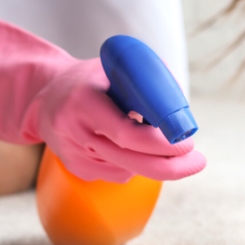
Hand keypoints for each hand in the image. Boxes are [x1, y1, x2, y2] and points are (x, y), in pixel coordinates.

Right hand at [0, 17, 204, 182]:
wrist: (45, 97)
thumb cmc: (90, 80)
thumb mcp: (113, 69)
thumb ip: (144, 86)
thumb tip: (181, 111)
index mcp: (84, 102)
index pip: (126, 134)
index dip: (160, 144)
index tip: (188, 141)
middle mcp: (75, 133)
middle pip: (131, 162)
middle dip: (171, 166)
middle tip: (199, 161)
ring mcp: (74, 156)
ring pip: (129, 170)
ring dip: (158, 162)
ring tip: (172, 147)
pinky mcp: (78, 170)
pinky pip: (119, 174)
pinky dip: (137, 164)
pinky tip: (134, 148)